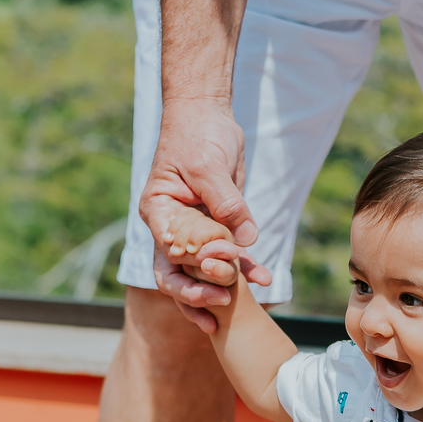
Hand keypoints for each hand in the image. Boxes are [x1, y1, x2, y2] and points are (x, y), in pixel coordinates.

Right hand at [140, 98, 266, 327]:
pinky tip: (263, 278)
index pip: (167, 251)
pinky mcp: (218, 226)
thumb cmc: (197, 135)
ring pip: (201, 271)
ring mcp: (194, 230)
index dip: (188, 268)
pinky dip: (244, 267)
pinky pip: (229, 254)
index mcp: (159, 213)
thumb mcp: (209, 166)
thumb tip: (244, 240)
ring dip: (221, 288)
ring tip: (238, 306)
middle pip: (175, 273)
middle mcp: (172, 227)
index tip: (214, 269)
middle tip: (222, 300)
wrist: (208, 115)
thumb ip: (225, 203)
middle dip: (196, 292)